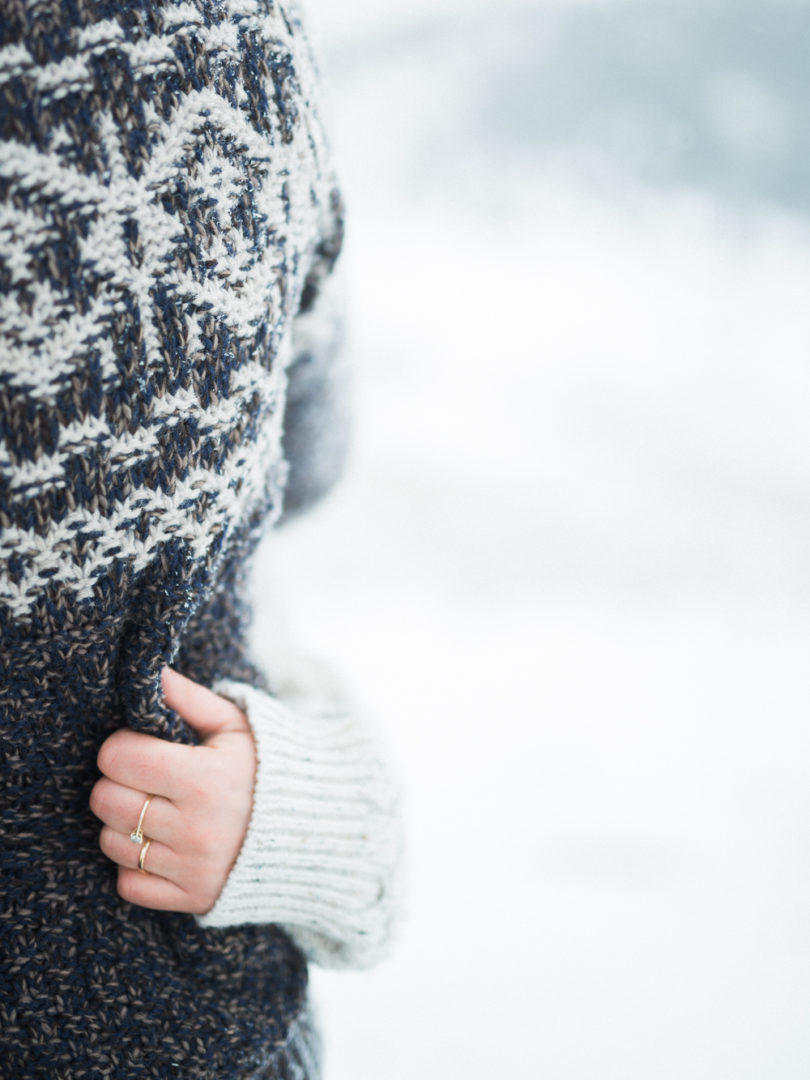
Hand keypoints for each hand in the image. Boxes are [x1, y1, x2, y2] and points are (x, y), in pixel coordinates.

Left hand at [89, 666, 255, 914]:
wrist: (315, 829)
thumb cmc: (266, 767)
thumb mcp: (235, 725)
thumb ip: (189, 698)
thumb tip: (151, 672)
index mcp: (204, 778)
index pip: (118, 757)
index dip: (121, 746)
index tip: (141, 746)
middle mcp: (195, 828)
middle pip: (106, 800)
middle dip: (117, 783)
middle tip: (145, 778)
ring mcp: (192, 868)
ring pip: (111, 843)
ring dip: (124, 825)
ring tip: (157, 809)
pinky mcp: (191, 899)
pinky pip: (128, 884)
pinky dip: (137, 865)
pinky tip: (164, 845)